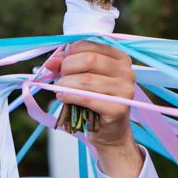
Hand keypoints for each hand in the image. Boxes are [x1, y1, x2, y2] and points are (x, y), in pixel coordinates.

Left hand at [44, 41, 140, 177]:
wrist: (109, 132)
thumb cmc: (95, 101)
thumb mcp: (84, 78)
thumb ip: (69, 65)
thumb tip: (50, 62)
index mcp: (120, 58)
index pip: (91, 45)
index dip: (70, 51)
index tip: (58, 61)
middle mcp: (127, 71)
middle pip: (89, 59)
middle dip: (67, 67)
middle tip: (59, 78)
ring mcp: (125, 90)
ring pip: (86, 79)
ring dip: (65, 84)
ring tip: (59, 90)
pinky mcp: (118, 108)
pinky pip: (86, 98)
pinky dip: (69, 96)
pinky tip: (63, 97)